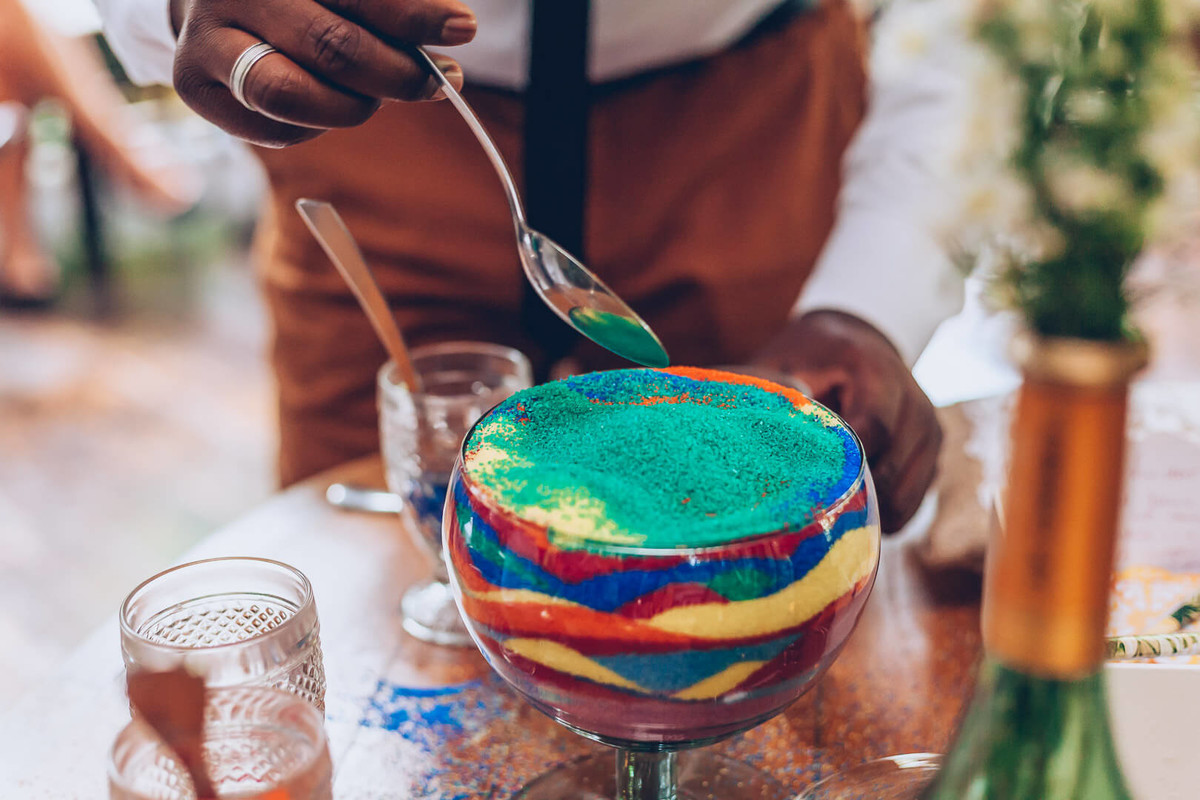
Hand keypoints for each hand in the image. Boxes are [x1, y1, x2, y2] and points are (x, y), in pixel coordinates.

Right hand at [169, 0, 475, 146]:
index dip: (414, 15)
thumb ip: (388, 9)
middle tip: (432, 81)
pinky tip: (324, 103)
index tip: (461, 29)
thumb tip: (450, 42)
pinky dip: (315, 126)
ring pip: (291, 94)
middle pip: (330, 46)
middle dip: (396, 73)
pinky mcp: (194, 88)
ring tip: (372, 95)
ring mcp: (203, 41)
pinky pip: (274, 130)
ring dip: (352, 106)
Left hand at [752, 310, 942, 533]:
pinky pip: (912, 502)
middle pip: (893, 469)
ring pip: (906, 494)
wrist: (853, 343)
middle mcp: (915, 399)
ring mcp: (930, 429)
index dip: (843, 466)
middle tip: (806, 512)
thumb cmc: (807, 357)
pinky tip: (847, 507)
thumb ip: (770, 394)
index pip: (874, 430)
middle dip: (851, 495)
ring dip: (868, 509)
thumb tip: (745, 434)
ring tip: (825, 510)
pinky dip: (882, 513)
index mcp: (877, 370)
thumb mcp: (782, 363)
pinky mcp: (932, 454)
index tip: (803, 489)